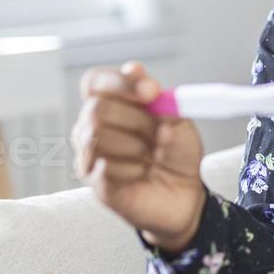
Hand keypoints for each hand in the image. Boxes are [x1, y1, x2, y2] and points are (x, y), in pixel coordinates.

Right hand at [72, 61, 205, 252]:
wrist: (184, 193)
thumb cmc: (176, 152)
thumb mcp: (179, 121)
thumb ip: (162, 101)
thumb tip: (142, 79)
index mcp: (110, 103)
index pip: (94, 82)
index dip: (119, 83)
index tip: (152, 90)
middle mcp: (91, 126)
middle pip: (96, 110)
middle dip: (138, 121)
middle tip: (159, 135)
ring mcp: (89, 155)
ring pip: (99, 139)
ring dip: (137, 147)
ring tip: (152, 157)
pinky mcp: (96, 183)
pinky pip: (105, 168)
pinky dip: (133, 169)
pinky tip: (142, 173)